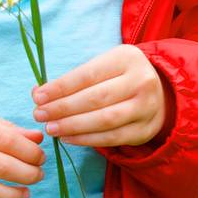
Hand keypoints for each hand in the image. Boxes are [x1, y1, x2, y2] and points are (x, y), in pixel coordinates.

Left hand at [33, 45, 165, 148]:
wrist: (159, 94)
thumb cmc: (120, 78)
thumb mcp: (103, 67)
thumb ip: (74, 79)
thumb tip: (38, 93)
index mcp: (127, 58)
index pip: (88, 75)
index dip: (61, 87)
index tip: (38, 97)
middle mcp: (141, 81)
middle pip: (96, 98)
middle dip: (63, 108)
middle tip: (39, 115)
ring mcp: (146, 107)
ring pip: (104, 120)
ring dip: (73, 126)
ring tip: (51, 128)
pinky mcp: (144, 130)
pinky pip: (112, 138)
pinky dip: (87, 140)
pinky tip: (68, 138)